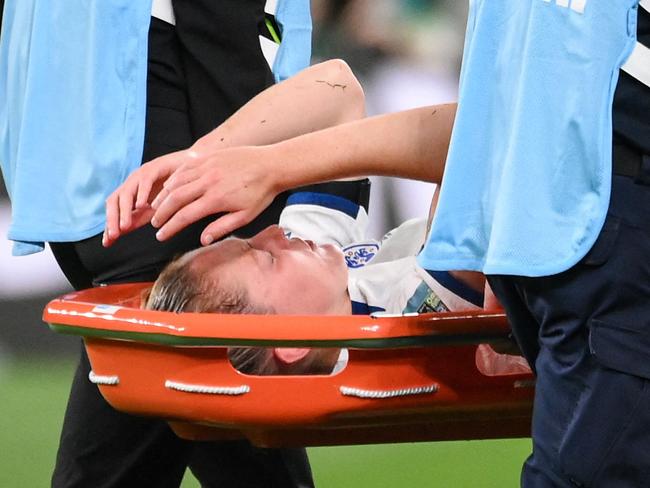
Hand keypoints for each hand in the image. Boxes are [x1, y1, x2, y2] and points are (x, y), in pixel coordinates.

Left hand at [103, 149, 190, 246]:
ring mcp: (142, 175)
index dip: (110, 225)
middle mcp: (133, 184)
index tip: (108, 242)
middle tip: (114, 236)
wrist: (194, 166)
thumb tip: (125, 232)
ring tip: (126, 226)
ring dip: (124, 210)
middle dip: (112, 219)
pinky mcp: (154, 167)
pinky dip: (142, 193)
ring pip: (126, 192)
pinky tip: (142, 205)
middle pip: (114, 200)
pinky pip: (144, 180)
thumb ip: (141, 218)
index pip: (115, 210)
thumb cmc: (176, 188)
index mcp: (132, 194)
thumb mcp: (157, 208)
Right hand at [150, 145, 276, 244]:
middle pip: (174, 198)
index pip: (185, 216)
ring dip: (163, 195)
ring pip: (176, 181)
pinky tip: (169, 186)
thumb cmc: (260, 193)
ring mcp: (207, 166)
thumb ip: (222, 227)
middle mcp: (208, 181)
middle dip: (161, 213)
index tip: (161, 235)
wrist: (272, 165)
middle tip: (155, 223)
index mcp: (216, 199)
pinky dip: (173, 178)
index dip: (170, 227)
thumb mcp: (245, 216)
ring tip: (157, 207)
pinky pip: (184, 167)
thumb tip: (203, 240)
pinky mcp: (208, 157)